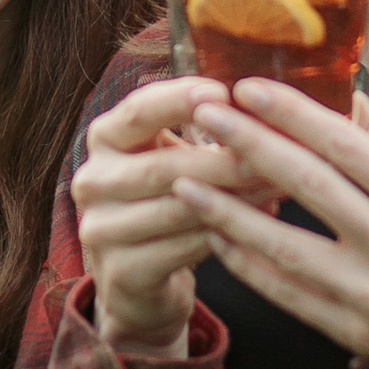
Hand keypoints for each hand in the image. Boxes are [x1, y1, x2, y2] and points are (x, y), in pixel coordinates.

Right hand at [70, 76, 249, 357]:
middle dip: (223, 160)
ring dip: (233, 199)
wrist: (138, 277)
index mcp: (104, 140)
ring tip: (277, 188)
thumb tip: (262, 107)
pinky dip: (223, 235)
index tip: (224, 91)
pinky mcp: (120, 271)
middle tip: (275, 154)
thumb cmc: (167, 199)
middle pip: (162, 166)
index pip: (136, 111)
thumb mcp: (172, 155)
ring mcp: (100, 229)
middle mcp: (92, 181)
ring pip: (176, 209)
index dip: (178, 99)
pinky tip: (258, 226)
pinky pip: (181, 250)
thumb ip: (202, 128)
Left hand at [172, 80, 368, 356]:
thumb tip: (347, 99)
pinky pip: (286, 293)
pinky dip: (246, 264)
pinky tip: (215, 237)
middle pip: (309, 184)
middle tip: (203, 115)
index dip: (292, 113)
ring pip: (285, 245)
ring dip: (228, 211)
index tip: (247, 87)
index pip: (346, 145)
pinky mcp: (352, 332)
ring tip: (185, 181)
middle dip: (248, 145)